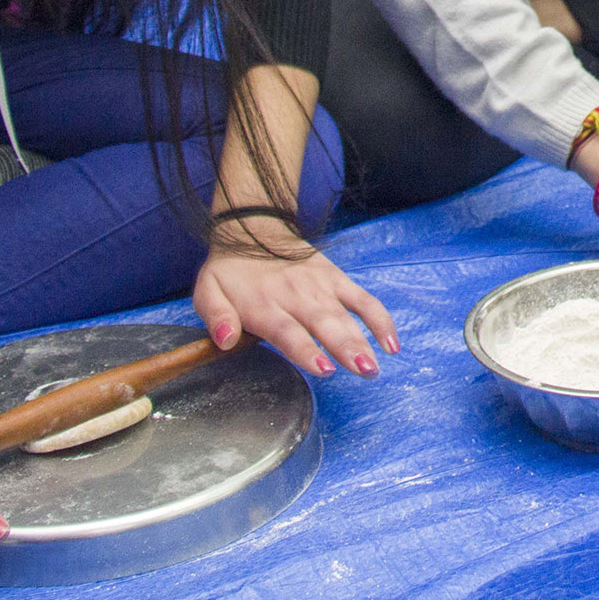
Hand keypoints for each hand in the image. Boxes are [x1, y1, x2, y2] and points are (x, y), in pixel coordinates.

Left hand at [193, 221, 398, 379]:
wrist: (253, 229)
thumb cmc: (230, 271)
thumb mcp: (207, 291)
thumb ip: (216, 316)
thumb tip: (226, 340)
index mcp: (264, 304)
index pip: (288, 331)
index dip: (307, 350)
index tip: (324, 368)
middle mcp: (296, 296)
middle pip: (325, 324)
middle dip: (346, 348)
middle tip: (364, 370)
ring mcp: (320, 286)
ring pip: (346, 315)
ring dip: (364, 339)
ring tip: (377, 364)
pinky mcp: (337, 279)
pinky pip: (363, 299)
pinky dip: (379, 319)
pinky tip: (391, 343)